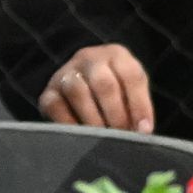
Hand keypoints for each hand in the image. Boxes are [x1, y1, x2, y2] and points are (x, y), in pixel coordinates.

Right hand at [38, 45, 153, 132]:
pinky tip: (83, 136)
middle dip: (115, 114)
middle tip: (122, 134)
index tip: (143, 130)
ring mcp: (65, 73)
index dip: (139, 105)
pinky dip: (70, 123)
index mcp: (116, 55)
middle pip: (103, 82)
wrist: (85, 85)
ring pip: (77, 91)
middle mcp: (89, 58)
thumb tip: (140, 132)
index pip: (131, 75)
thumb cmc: (117, 93)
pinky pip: (55, 106)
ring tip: (103, 137)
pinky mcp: (48, 92)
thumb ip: (138, 107)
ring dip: (93, 119)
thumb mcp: (133, 91)